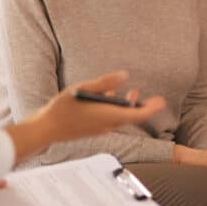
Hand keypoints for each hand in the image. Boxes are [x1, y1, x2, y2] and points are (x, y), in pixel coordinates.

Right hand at [7, 70, 164, 161]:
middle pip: (130, 117)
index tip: (161, 101)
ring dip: (126, 107)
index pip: (137, 115)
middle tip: (151, 98)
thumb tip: (124, 75)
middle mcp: (106, 125)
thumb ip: (105, 82)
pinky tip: (106, 99)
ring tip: (130, 94)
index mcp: (107, 116)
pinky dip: (114, 110)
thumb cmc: (62, 109)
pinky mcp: (92, 130)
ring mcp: (99, 129)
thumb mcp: (83, 88)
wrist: (46, 129)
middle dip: (140, 106)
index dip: (151, 108)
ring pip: (120, 118)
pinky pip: (110, 120)